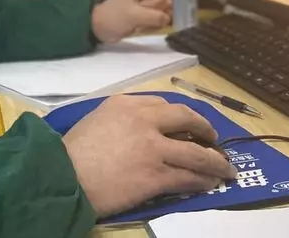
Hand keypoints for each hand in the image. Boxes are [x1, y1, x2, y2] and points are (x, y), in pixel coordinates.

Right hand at [63, 95, 235, 217]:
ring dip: (216, 162)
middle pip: (186, 119)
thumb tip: (144, 132)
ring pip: (196, 153)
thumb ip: (121, 120)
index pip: (163, 104)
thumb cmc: (72, 152)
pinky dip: (203, 181)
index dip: (181, 115)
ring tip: (225, 169)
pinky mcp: (156, 176)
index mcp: (125, 104)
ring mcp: (152, 148)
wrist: (63, 176)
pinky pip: (189, 177)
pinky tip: (209, 184)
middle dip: (205, 129)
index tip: (188, 124)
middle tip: (213, 138)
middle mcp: (143, 120)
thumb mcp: (96, 121)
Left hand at [91, 0, 171, 42]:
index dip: (158, 2)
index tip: (145, 9)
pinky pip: (158, 19)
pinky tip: (143, 28)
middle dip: (158, 12)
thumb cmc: (114, 18)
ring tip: (142, 25)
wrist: (99, 29)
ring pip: (163, 11)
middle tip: (143, 18)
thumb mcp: (134, 15)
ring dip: (156, 21)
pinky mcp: (144, 14)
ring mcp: (145, 3)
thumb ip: (155, 16)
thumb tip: (168, 18)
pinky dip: (153, 25)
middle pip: (165, 1)